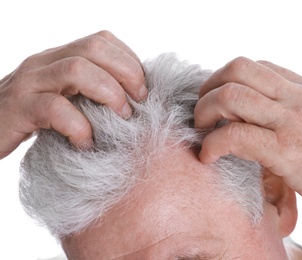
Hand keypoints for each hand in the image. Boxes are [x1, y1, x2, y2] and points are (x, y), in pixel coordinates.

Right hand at [0, 30, 145, 158]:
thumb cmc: (32, 119)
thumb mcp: (64, 98)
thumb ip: (89, 92)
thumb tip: (133, 99)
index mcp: (59, 57)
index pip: (101, 41)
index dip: (130, 61)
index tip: (143, 90)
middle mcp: (44, 62)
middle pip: (94, 47)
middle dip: (127, 73)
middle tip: (139, 102)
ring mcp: (29, 82)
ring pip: (76, 69)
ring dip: (109, 94)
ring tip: (121, 118)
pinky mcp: (17, 108)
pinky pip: (54, 108)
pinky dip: (79, 127)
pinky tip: (86, 143)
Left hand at [194, 57, 301, 250]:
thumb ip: (297, 113)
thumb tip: (265, 115)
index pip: (256, 67)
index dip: (227, 79)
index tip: (216, 100)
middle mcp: (299, 98)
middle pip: (237, 70)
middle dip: (209, 88)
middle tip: (202, 113)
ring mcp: (293, 122)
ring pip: (231, 97)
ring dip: (204, 112)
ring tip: (201, 132)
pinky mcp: (287, 152)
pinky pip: (234, 136)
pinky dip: (212, 144)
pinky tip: (208, 157)